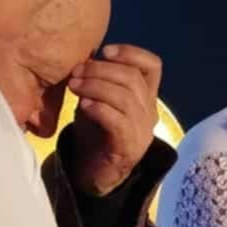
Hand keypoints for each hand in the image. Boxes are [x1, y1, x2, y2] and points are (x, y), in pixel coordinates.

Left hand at [64, 44, 163, 196]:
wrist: (93, 175)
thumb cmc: (94, 135)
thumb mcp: (98, 100)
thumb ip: (99, 81)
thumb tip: (88, 57)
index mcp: (146, 97)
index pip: (152, 66)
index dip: (131, 53)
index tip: (105, 51)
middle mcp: (149, 112)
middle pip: (133, 79)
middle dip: (102, 69)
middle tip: (76, 71)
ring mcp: (142, 131)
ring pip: (126, 98)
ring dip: (96, 87)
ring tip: (74, 86)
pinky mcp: (129, 148)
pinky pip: (119, 122)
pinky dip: (99, 109)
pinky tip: (83, 106)